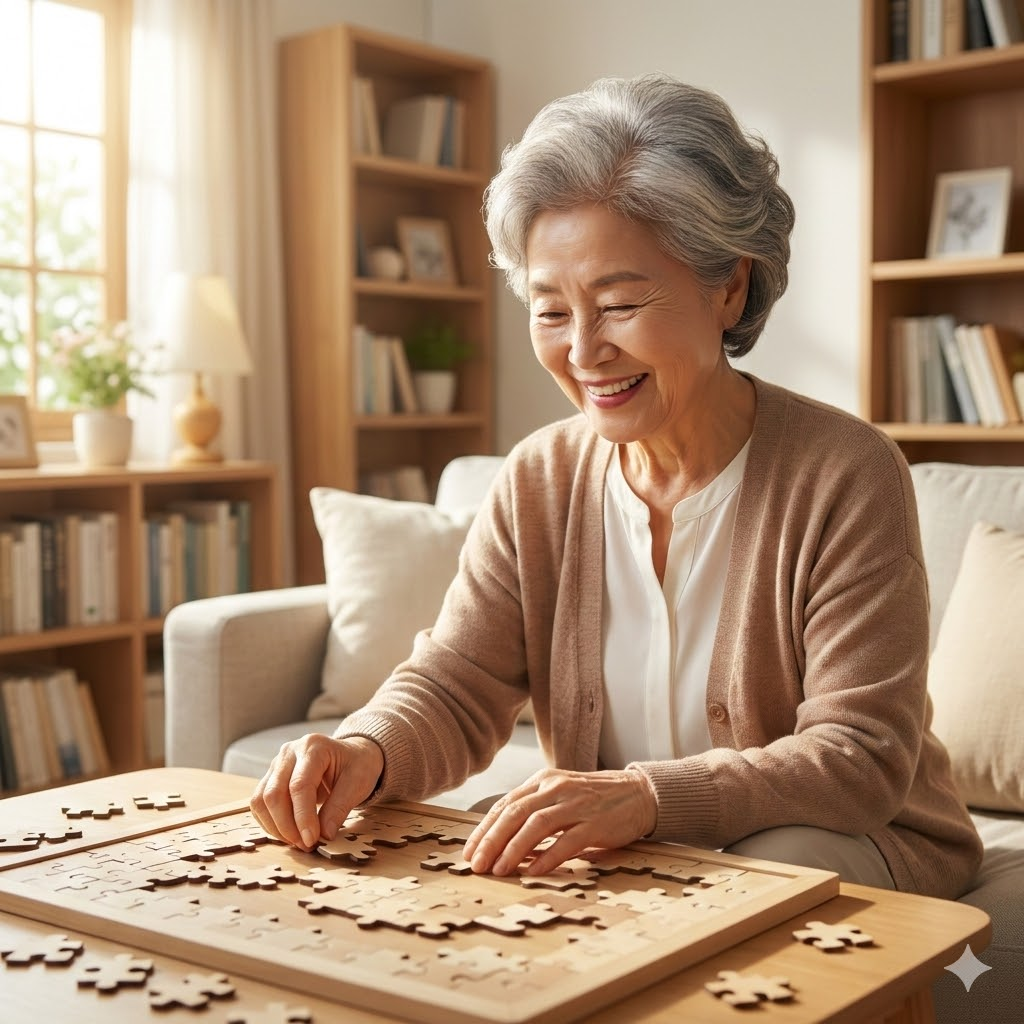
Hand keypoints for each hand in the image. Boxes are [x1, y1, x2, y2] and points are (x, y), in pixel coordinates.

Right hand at [249, 734, 383, 851]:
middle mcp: (290, 752)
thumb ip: (339, 808)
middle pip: (274, 794)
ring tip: (299, 841)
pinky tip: (289, 833)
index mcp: (314, 747)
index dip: (303, 817)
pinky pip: (260, 804)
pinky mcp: (271, 777)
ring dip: (276, 827)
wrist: (352, 755)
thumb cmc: (356, 765)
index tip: (311, 840)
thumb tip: (324, 835)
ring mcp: (277, 764)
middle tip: (306, 845)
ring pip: (261, 801)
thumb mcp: (358, 783)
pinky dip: (271, 823)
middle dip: (287, 826)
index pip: (299, 785)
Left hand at [462, 768, 656, 876]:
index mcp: (543, 781)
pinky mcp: (595, 823)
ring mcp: (576, 804)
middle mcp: (556, 789)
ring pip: (536, 825)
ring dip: (514, 849)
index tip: (469, 852)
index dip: (484, 829)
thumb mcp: (559, 796)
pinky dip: (548, 857)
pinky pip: (566, 841)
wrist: (638, 794)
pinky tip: (534, 872)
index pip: (505, 804)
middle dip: (491, 840)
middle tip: (476, 865)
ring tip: (499, 870)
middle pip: (515, 813)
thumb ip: (534, 812)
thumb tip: (502, 843)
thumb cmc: (593, 799)